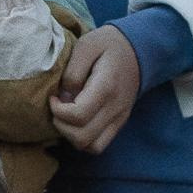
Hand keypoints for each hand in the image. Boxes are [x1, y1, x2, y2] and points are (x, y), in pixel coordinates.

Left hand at [53, 26, 142, 154]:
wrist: (139, 50)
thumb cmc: (108, 45)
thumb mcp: (86, 46)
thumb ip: (72, 71)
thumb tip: (63, 96)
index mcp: (106, 87)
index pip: (78, 115)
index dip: (57, 111)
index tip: (53, 97)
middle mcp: (115, 108)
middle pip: (82, 138)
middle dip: (61, 126)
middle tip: (57, 107)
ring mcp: (119, 118)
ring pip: (91, 147)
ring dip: (72, 136)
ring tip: (67, 116)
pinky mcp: (119, 123)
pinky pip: (99, 145)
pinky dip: (84, 139)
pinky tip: (77, 122)